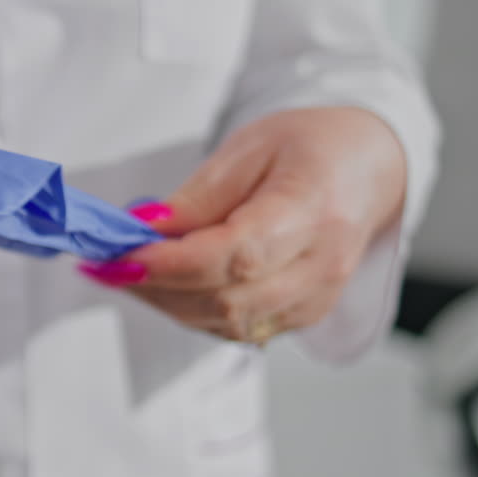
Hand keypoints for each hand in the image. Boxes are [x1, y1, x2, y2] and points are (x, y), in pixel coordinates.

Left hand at [79, 107, 405, 343]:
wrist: (371, 168)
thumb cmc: (314, 148)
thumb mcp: (250, 147)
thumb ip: (197, 197)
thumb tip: (144, 230)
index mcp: (314, 210)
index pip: (237, 255)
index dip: (172, 264)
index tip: (121, 256)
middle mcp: (322, 266)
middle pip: (228, 300)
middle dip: (156, 288)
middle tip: (106, 265)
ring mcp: (315, 299)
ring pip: (227, 323)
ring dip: (168, 303)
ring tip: (127, 271)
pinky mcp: (302, 316)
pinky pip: (238, 329)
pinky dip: (193, 311)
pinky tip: (166, 284)